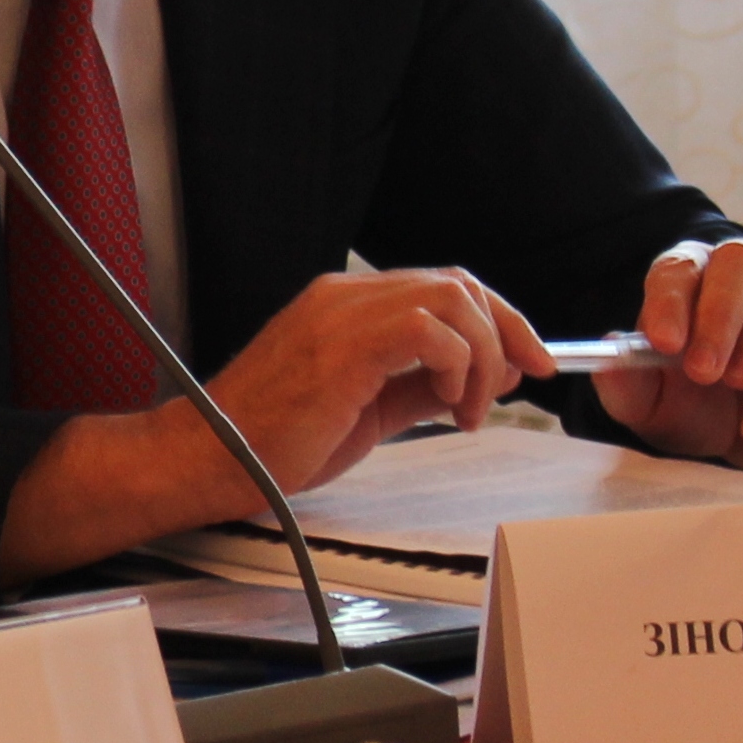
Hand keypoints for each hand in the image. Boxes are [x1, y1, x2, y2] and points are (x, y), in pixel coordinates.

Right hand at [194, 267, 551, 495]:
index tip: (529, 361)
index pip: (442, 287)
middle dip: (508, 331)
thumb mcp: (369, 410)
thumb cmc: (272, 440)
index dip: (499, 318)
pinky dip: (455, 365)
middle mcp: (344, 296)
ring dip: (482, 356)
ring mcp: (340, 314)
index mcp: (346, 305)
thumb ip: (425, 387)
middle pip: (457, 284)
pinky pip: (427, 330)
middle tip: (520, 383)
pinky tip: (444, 403)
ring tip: (466, 408)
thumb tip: (492, 376)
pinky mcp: (341, 345)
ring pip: (451, 300)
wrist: (213, 458)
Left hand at [588, 239, 742, 472]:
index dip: (670, 301)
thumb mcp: (649, 407)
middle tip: (704, 372)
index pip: (677, 269)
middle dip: (719, 313)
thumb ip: (623, 383)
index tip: (662, 344)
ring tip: (737, 384)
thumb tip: (606, 346)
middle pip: (736, 259)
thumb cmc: (691, 409)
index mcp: (689, 281)